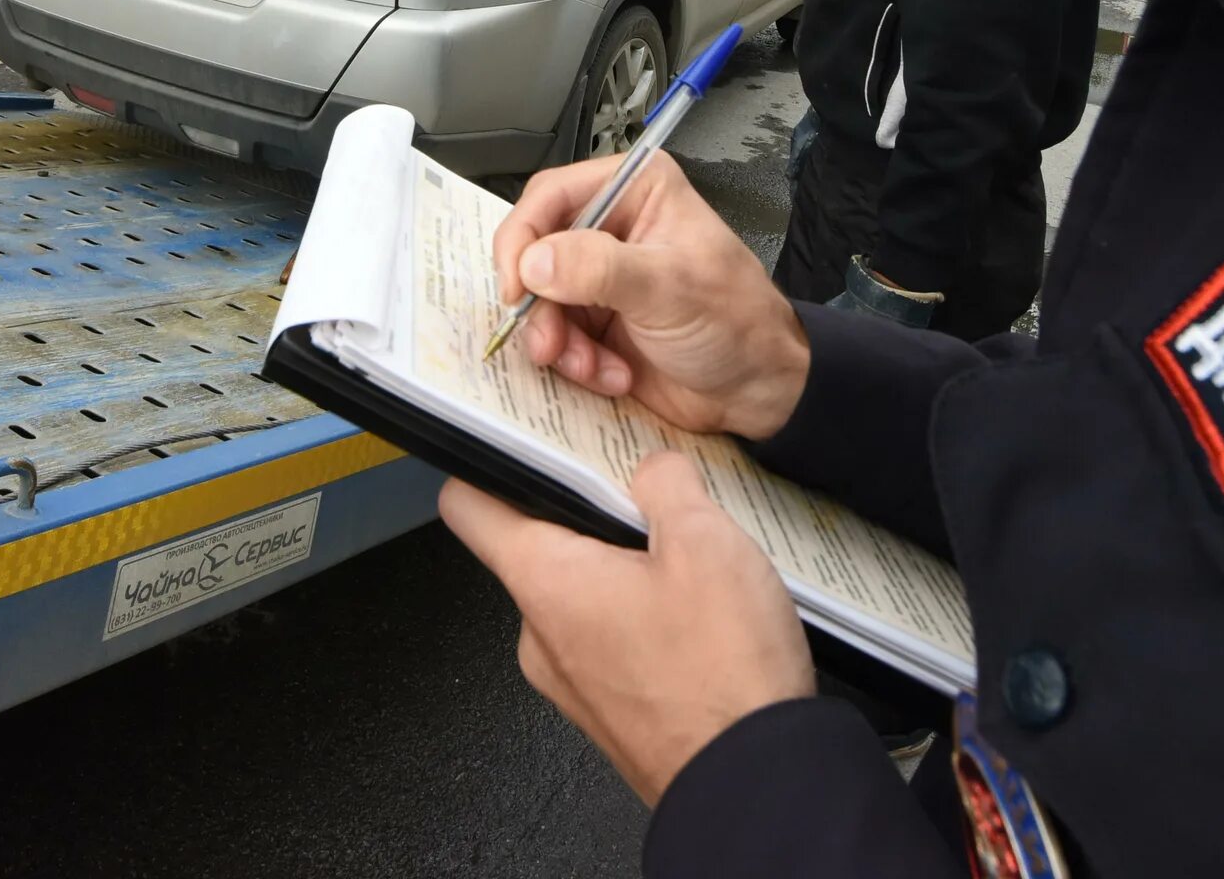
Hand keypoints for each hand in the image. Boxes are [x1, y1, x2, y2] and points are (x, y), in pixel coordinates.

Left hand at [440, 451, 814, 804]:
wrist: (755, 784)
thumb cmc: (722, 676)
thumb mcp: (706, 542)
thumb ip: (667, 484)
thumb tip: (652, 468)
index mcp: (544, 582)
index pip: (469, 507)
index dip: (486, 461)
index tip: (516, 439)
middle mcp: (542, 635)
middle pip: (536, 546)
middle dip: (588, 516)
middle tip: (644, 498)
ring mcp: (573, 679)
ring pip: (581, 596)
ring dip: (625, 571)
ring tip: (687, 562)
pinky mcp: (610, 709)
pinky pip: (610, 642)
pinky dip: (645, 619)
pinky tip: (700, 616)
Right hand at [494, 153, 810, 440]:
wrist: (758, 390)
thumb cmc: (737, 322)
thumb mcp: (669, 287)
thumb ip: (600, 269)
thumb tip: (535, 261)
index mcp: (635, 191)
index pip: (550, 195)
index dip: (524, 238)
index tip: (517, 285)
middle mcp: (612, 228)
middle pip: (535, 252)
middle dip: (540, 305)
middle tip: (549, 342)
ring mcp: (601, 278)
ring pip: (540, 301)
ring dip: (558, 342)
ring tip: (592, 366)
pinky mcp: (597, 321)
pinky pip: (556, 337)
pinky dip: (576, 363)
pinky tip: (613, 374)